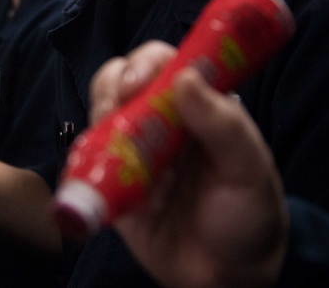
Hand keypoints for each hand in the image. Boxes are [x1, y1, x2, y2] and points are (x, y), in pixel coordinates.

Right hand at [90, 41, 287, 287]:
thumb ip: (224, 125)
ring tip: (107, 145)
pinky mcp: (112, 181)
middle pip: (122, 79)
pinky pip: (85, 160)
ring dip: (96, 118)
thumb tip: (186, 79)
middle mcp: (161, 120)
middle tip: (117, 106)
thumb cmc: (248, 217)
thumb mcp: (249, 171)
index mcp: (198, 106)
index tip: (140, 81)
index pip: (166, 64)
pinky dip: (79, 161)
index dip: (147, 62)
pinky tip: (88, 172)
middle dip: (112, 85)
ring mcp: (133, 149)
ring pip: (99, 112)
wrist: (225, 279)